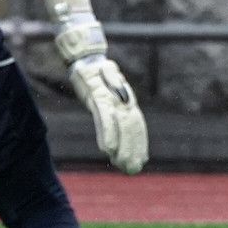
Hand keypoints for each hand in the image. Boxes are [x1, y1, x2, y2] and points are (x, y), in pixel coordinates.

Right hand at [68, 54, 148, 173]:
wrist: (86, 57)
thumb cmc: (97, 78)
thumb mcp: (108, 95)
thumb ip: (114, 111)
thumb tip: (116, 131)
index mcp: (127, 101)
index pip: (137, 126)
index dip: (139, 144)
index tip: (141, 161)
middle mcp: (123, 100)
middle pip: (132, 129)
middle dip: (133, 151)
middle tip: (133, 170)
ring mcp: (111, 99)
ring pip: (121, 126)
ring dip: (122, 147)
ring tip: (122, 164)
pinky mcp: (98, 96)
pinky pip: (104, 118)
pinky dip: (107, 134)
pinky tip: (108, 150)